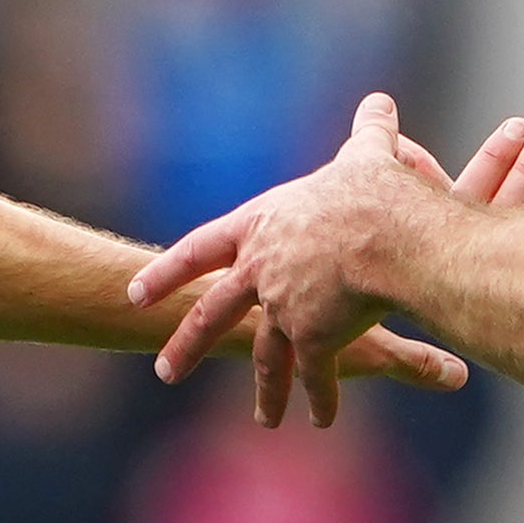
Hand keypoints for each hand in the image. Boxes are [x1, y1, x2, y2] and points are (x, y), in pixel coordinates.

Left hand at [130, 97, 504, 424]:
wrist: (388, 238)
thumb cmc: (375, 191)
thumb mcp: (367, 156)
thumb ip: (368, 133)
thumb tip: (380, 102)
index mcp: (258, 227)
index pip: (198, 250)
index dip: (167, 271)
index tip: (135, 292)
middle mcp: (258, 271)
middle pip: (212, 313)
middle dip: (187, 344)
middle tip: (164, 371)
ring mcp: (280, 309)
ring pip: (265, 356)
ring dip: (266, 392)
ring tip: (265, 420)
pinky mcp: (312, 339)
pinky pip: (315, 376)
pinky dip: (321, 398)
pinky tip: (322, 419)